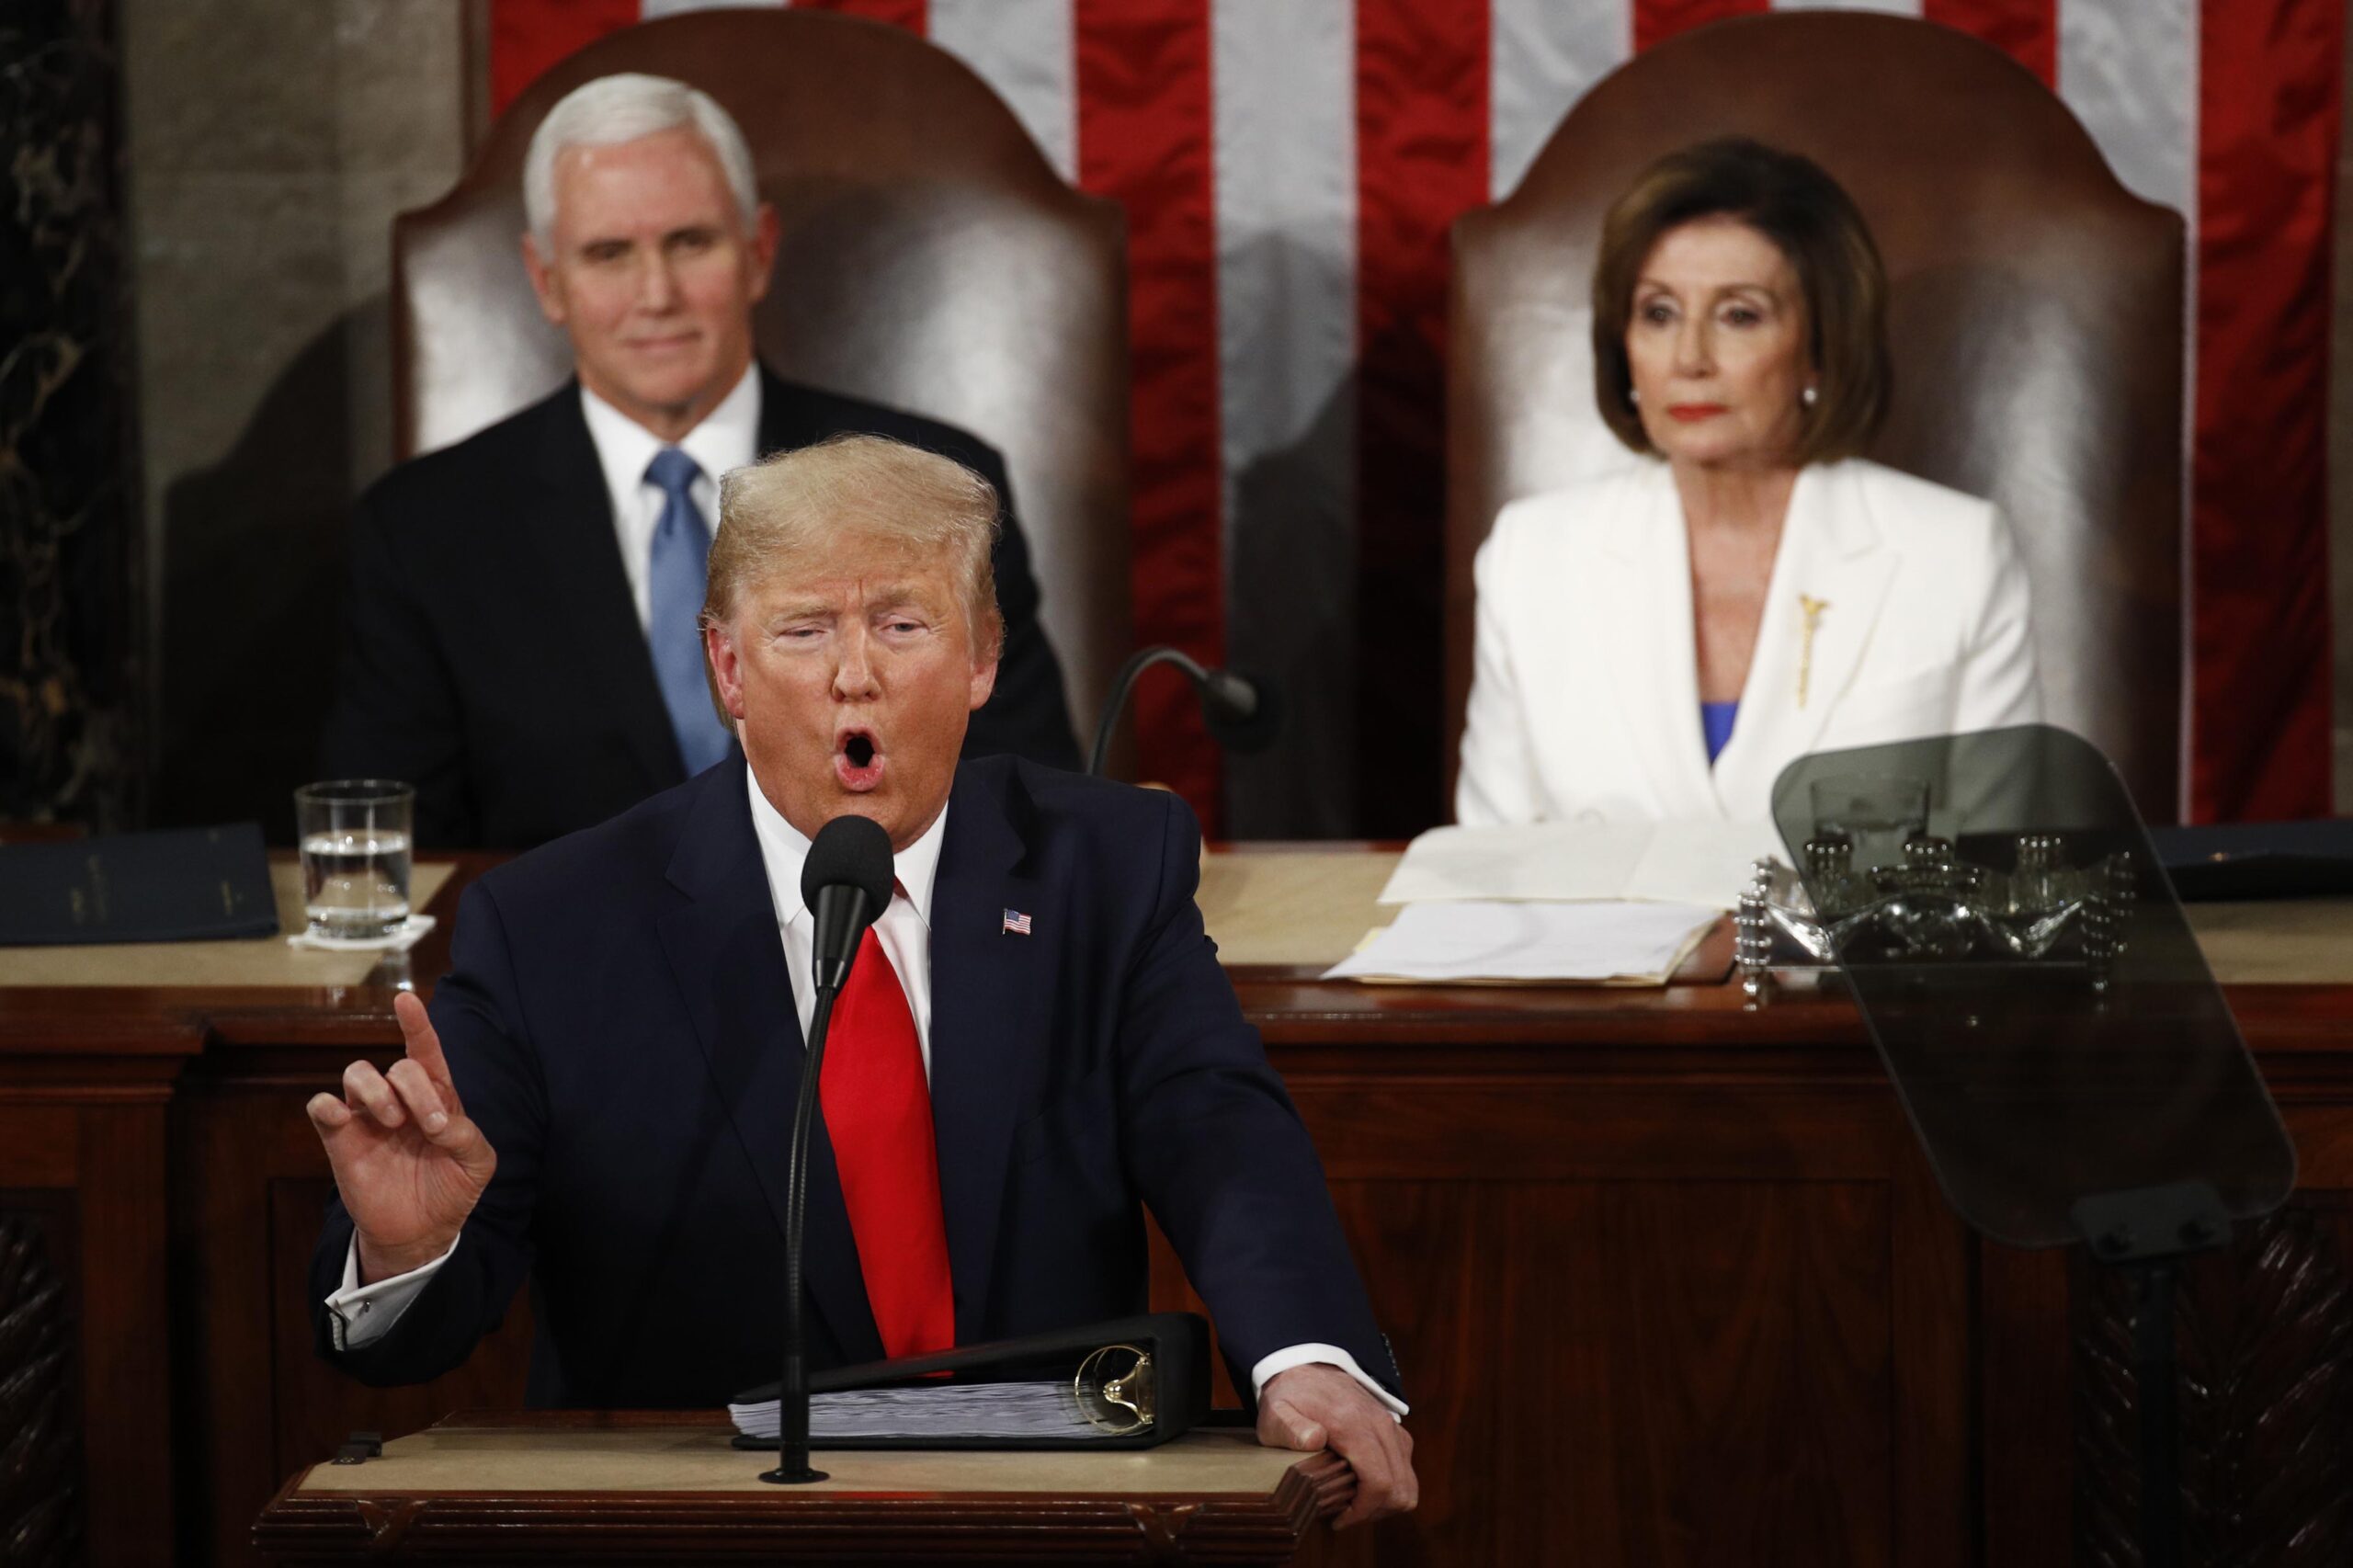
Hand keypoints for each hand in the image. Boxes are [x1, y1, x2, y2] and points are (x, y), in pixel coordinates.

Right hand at [305, 991, 495, 1282]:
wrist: (422, 1231)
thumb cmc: (451, 1188)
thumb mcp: (477, 1163)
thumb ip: (466, 1135)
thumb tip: (437, 1122)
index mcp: (437, 1096)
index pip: (425, 1051)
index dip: (417, 1024)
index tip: (406, 1000)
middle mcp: (400, 1099)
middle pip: (399, 1066)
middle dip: (416, 1089)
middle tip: (428, 1125)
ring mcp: (368, 1117)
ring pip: (357, 1073)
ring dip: (375, 1090)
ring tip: (392, 1121)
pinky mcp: (340, 1139)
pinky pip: (321, 1106)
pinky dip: (328, 1105)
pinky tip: (343, 1117)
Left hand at [1256, 1363, 1417, 1528]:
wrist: (1307, 1367)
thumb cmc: (1290, 1396)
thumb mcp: (1277, 1412)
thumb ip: (1291, 1427)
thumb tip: (1313, 1439)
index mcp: (1353, 1425)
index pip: (1379, 1482)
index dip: (1363, 1511)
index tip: (1339, 1521)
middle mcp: (1380, 1425)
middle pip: (1399, 1489)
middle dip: (1373, 1512)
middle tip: (1345, 1515)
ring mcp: (1391, 1427)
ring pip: (1408, 1483)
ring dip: (1385, 1503)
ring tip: (1354, 1505)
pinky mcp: (1394, 1430)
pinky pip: (1406, 1470)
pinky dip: (1391, 1487)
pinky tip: (1362, 1487)